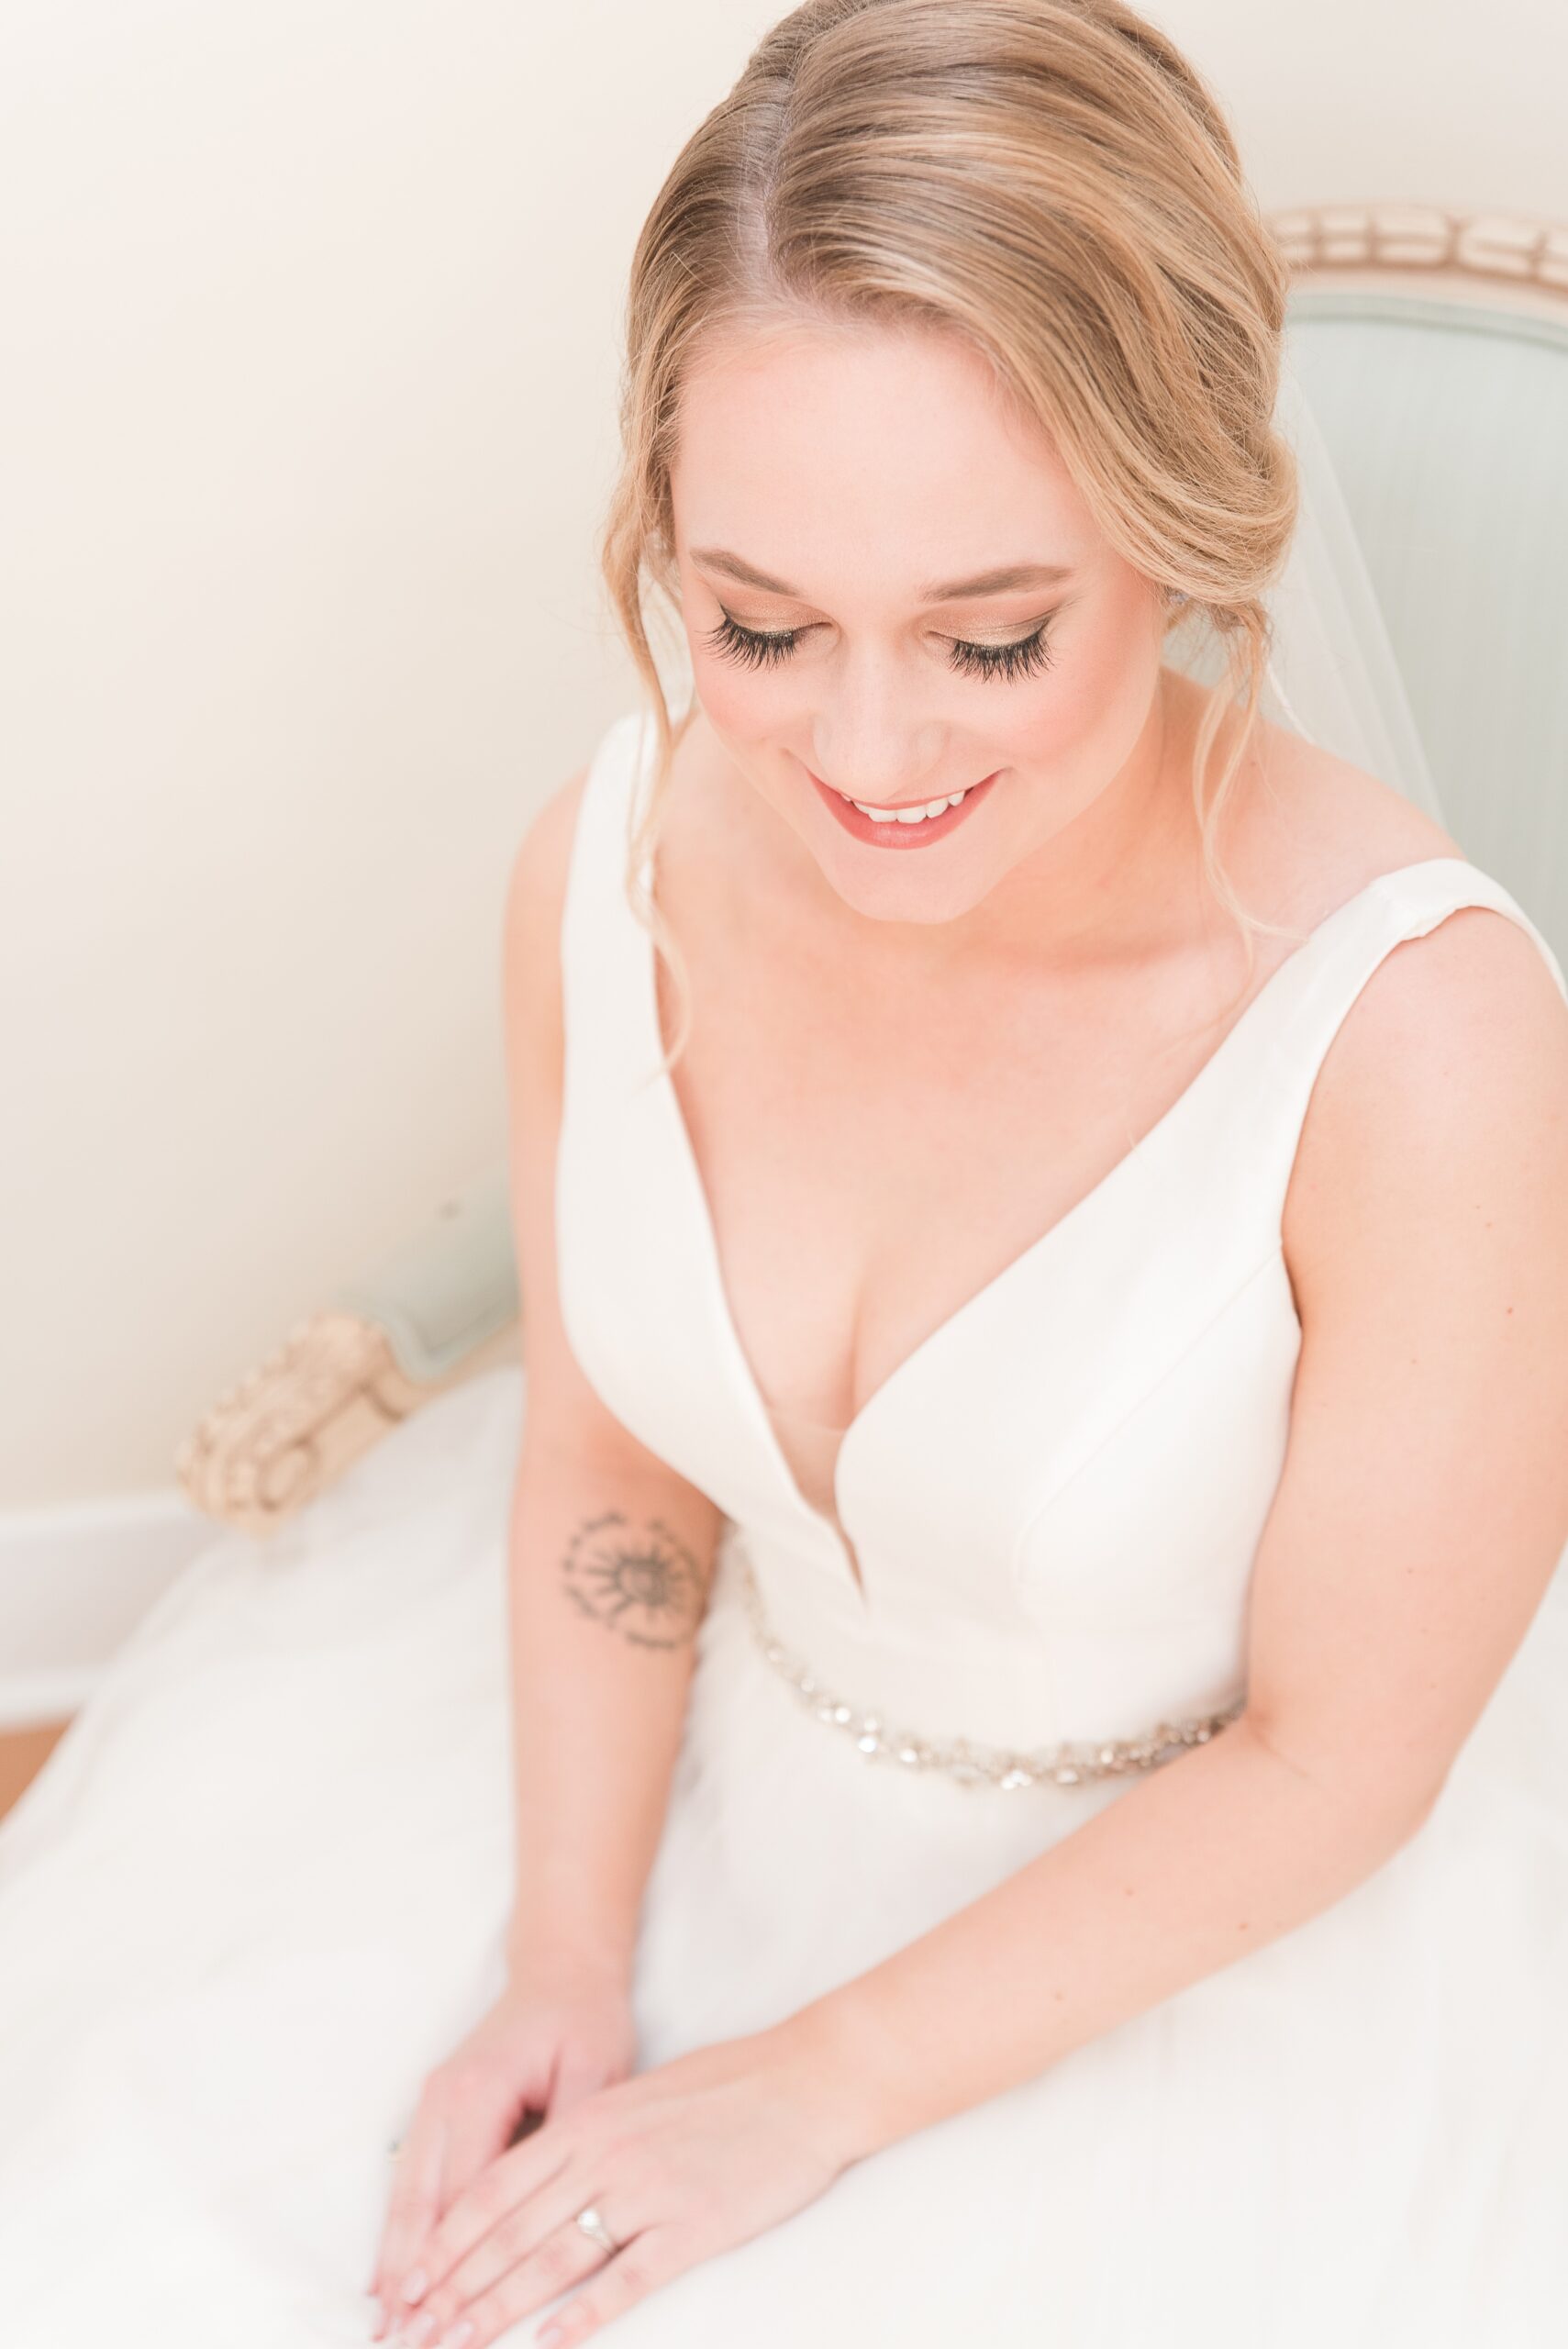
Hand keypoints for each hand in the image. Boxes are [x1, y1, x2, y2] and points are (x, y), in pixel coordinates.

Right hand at [369, 1947, 638, 2340]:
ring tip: (385, 2323)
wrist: (561, 1970)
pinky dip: (401, 2230)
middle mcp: (444, 2098)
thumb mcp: (596, 2066)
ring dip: (395, 2260)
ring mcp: (433, 2102)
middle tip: (396, 2339)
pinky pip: (411, 2178)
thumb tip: (561, 2200)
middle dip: (408, 2276)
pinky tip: (389, 2275)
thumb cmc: (583, 2018)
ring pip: (406, 2194)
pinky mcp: (436, 2109)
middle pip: (420, 2202)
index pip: (464, 2195)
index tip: (444, 2315)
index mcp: (481, 2089)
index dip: (454, 2262)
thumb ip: (574, 2132)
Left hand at [382, 2018, 862, 2346]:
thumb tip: (537, 2178)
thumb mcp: (640, 2095)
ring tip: (457, 2346)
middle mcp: (605, 2153)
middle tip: (413, 2332)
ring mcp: (647, 2191)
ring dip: (498, 2308)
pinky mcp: (692, 2226)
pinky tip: (549, 2344)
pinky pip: (625, 2279)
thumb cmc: (731, 2085)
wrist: (808, 2081)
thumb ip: (586, 2134)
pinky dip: (583, 2316)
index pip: (494, 2187)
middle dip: (455, 2287)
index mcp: (588, 2118)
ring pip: (553, 2258)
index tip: (410, 2282)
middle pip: (510, 2230)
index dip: (446, 2240)